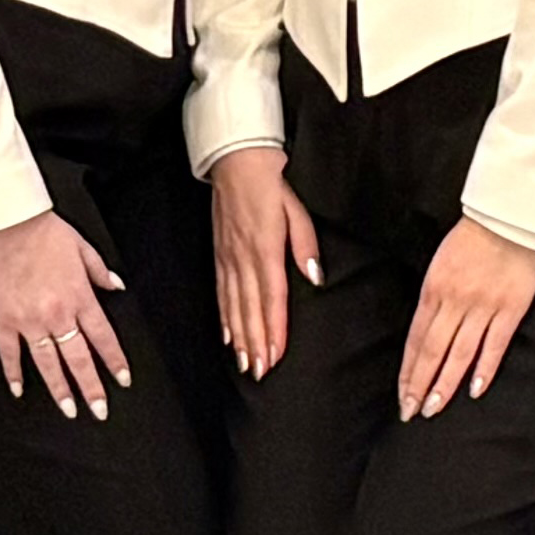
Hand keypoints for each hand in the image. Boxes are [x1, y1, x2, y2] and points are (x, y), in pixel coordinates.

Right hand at [0, 209, 131, 421]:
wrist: (6, 223)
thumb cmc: (42, 231)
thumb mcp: (81, 247)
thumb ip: (99, 271)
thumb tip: (116, 286)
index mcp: (79, 297)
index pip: (103, 338)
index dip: (115, 361)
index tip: (123, 380)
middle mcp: (57, 315)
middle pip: (78, 359)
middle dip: (91, 388)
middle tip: (99, 411)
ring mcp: (28, 321)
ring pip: (47, 363)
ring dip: (60, 389)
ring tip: (68, 410)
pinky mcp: (2, 320)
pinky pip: (9, 354)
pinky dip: (14, 373)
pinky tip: (19, 390)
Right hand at [208, 147, 321, 379]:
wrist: (235, 162)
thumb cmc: (270, 184)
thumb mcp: (295, 210)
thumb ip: (305, 245)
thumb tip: (315, 277)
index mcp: (265, 248)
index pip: (272, 297)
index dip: (274, 328)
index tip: (275, 355)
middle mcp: (244, 258)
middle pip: (251, 308)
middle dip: (255, 343)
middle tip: (259, 372)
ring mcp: (228, 258)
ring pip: (234, 305)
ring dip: (239, 336)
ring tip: (244, 363)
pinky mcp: (219, 255)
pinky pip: (221, 292)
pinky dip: (224, 316)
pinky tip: (226, 335)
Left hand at [399, 218, 534, 420]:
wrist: (508, 217)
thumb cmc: (471, 239)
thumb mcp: (439, 266)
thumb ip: (434, 299)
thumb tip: (425, 333)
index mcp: (433, 290)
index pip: (416, 340)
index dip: (408, 371)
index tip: (403, 395)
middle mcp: (454, 301)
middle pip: (432, 351)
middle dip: (420, 385)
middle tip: (412, 412)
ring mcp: (483, 306)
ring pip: (459, 353)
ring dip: (446, 383)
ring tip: (435, 408)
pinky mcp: (510, 308)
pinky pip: (495, 344)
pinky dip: (484, 368)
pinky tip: (475, 390)